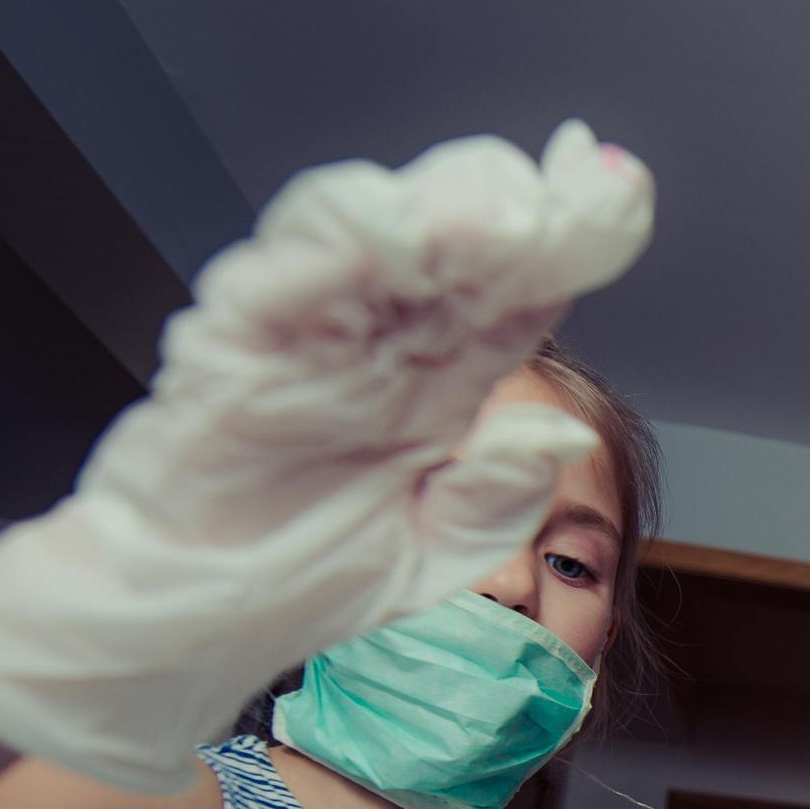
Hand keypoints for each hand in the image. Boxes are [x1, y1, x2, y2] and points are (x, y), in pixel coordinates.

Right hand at [0, 121, 653, 793]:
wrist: (190, 623)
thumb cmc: (306, 575)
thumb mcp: (434, 557)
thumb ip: (497, 495)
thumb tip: (568, 436)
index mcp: (440, 384)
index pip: (519, 293)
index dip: (572, 236)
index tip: (619, 187)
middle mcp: (382, 344)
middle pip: (459, 252)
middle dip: (522, 208)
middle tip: (574, 185)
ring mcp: (308, 336)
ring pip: (376, 242)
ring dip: (440, 213)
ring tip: (502, 209)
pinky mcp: (230, 348)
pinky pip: (276, 280)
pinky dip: (327, 248)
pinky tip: (384, 228)